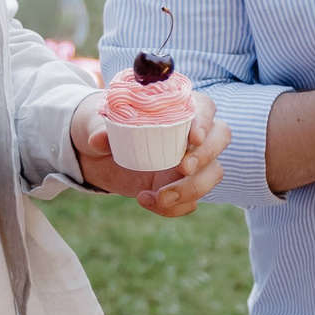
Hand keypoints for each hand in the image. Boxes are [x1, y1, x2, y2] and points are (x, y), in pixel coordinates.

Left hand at [73, 90, 228, 215]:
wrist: (95, 156)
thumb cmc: (101, 126)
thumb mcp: (94, 123)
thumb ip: (99, 128)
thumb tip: (99, 139)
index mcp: (176, 107)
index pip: (204, 107)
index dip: (205, 121)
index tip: (193, 138)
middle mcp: (190, 133)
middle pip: (221, 138)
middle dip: (207, 155)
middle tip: (182, 168)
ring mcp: (190, 162)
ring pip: (213, 173)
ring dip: (192, 189)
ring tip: (160, 196)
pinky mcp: (181, 187)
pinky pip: (192, 201)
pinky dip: (173, 207)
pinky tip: (145, 199)